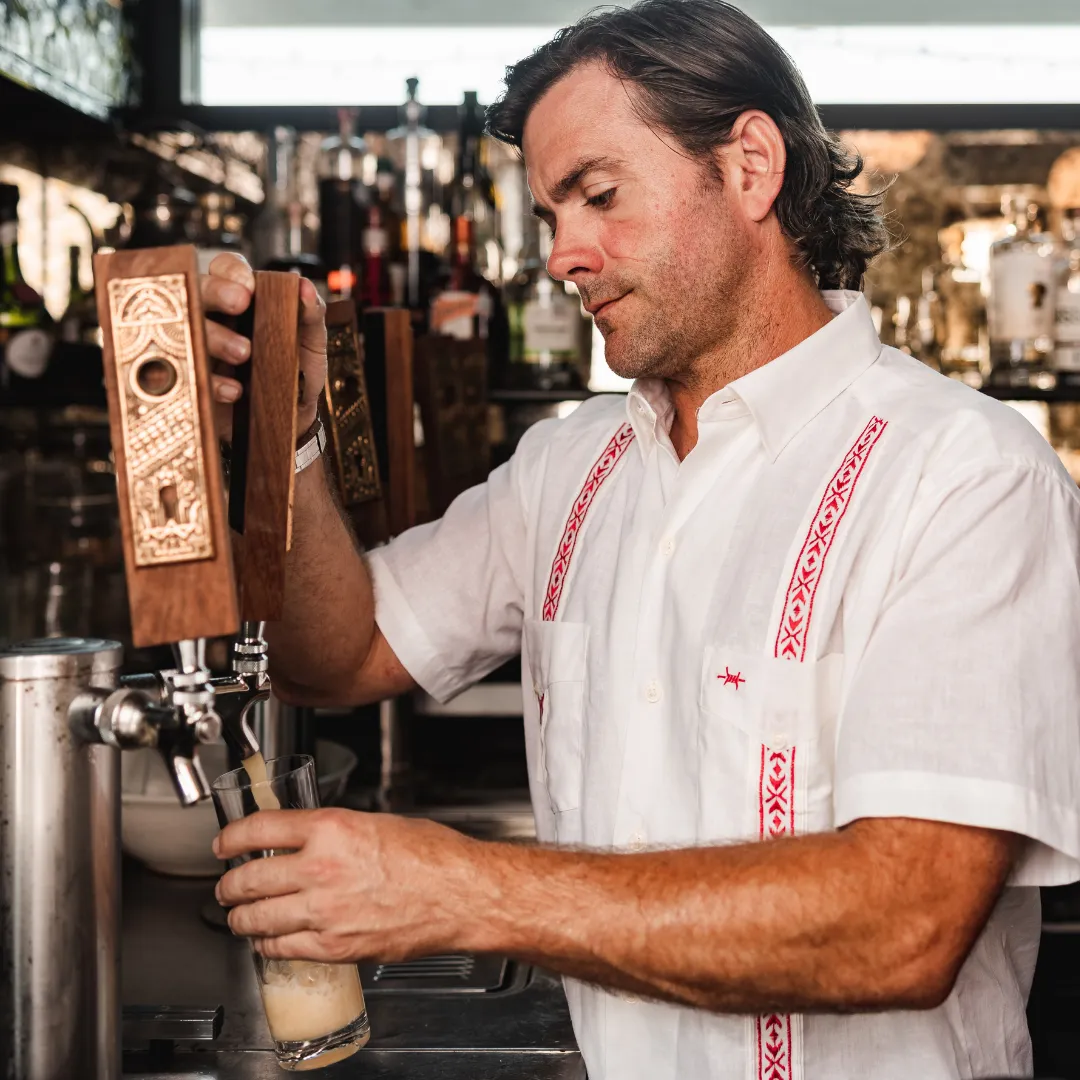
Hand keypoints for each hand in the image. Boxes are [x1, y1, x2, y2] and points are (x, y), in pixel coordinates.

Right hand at [201, 253, 327, 442]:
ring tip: (244, 353)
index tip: (248, 286)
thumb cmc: (297, 371)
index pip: (226, 268)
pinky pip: (191, 374)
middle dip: (216, 292)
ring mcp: (200, 346)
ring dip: (215, 336)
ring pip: (189, 328)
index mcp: (244, 300)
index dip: (232, 271)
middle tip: (239, 303)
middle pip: (199, 289)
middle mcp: (216, 316)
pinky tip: (235, 389)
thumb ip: (312, 314)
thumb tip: (305, 288)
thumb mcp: (312, 343)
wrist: (291, 420)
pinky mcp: (196, 380)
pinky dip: (214, 381)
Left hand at [213, 809, 484, 962]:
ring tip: (238, 915)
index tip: (224, 842)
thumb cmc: (433, 856)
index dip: (232, 837)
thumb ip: (338, 832)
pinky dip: (266, 945)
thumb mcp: (378, 822)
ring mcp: (324, 912)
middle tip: (227, 884)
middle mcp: (320, 869)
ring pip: (257, 918)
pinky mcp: (334, 946)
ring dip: (239, 917)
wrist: (460, 894)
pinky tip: (266, 941)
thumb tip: (312, 839)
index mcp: (331, 829)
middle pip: (249, 878)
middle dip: (230, 883)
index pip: (259, 829)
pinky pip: (282, 948)